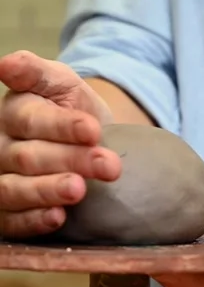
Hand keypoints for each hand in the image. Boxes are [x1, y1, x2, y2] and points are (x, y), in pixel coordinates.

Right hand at [0, 50, 121, 237]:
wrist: (89, 143)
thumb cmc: (72, 109)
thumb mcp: (61, 83)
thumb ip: (36, 71)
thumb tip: (6, 64)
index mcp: (12, 113)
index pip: (31, 120)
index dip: (62, 126)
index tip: (94, 130)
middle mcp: (1, 149)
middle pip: (28, 157)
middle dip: (72, 160)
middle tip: (109, 166)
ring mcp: (2, 181)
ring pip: (13, 190)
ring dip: (47, 191)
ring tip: (79, 191)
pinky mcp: (8, 213)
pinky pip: (11, 222)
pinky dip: (32, 221)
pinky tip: (57, 218)